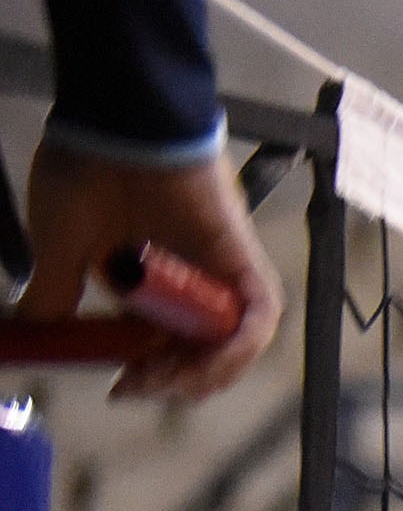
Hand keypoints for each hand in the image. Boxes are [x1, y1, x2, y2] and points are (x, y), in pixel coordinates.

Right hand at [13, 136, 282, 399]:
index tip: (121, 389)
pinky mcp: (241, 256)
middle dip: (174, 379)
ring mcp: (218, 267)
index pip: (161, 342)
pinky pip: (258, 314)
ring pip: (233, 340)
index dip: (146, 373)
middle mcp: (187, 277)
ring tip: (170, 382)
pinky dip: (240, 345)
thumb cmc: (86, 169)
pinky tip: (210, 364)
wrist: (116, 121)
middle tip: (141, 387)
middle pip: (200, 348)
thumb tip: (35, 332)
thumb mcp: (60, 247)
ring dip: (207, 371)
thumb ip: (54, 294)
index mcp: (147, 278)